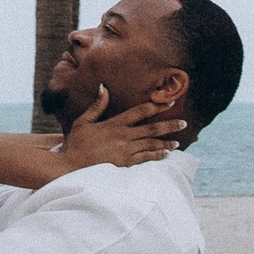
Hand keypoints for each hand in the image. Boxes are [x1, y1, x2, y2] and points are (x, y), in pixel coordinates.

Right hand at [55, 84, 183, 170]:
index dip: (156, 106)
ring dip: (165, 142)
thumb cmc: (75, 143)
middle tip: (183, 123)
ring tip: (177, 141)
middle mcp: (122, 136)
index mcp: (114, 124)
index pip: (140, 111)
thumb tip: (103, 88)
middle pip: (151, 128)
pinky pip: (145, 159)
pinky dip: (156, 156)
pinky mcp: (124, 165)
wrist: (69, 166)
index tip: (170, 101)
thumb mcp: (83, 121)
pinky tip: (165, 154)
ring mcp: (124, 151)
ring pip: (151, 144)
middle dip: (169, 125)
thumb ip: (97, 106)